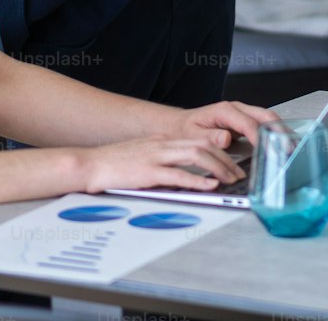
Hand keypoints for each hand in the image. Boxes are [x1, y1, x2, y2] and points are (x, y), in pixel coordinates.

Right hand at [74, 135, 247, 194]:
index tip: (232, 164)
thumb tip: (183, 174)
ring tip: (230, 180)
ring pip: (197, 156)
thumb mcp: (143, 156)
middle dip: (226, 159)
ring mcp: (156, 156)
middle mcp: (163, 144)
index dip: (220, 151)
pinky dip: (198, 180)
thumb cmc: (113, 164)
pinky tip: (210, 186)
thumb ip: (163, 161)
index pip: (200, 140)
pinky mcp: (148, 171)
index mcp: (162, 140)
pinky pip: (179, 174)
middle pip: (204, 145)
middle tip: (239, 174)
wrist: (88, 164)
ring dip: (218, 168)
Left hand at [162, 100, 279, 149]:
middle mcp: (236, 109)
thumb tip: (225, 138)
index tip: (269, 152)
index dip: (261, 138)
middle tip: (289, 149)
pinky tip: (282, 145)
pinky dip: (275, 134)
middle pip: (265, 116)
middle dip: (279, 131)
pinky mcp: (245, 121)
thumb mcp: (192, 136)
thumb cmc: (185, 130)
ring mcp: (243, 114)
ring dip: (281, 132)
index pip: (249, 124)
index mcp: (224, 111)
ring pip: (268, 119)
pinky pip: (264, 125)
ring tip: (291, 148)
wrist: (180, 124)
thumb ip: (208, 137)